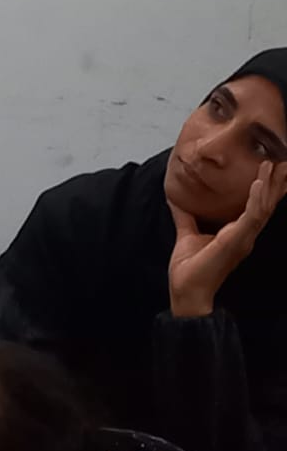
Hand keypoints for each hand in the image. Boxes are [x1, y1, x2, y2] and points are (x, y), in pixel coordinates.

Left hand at [168, 161, 286, 316]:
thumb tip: (175, 197)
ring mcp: (243, 238)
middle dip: (275, 183)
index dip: (266, 188)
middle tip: (283, 161)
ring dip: (269, 185)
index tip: (272, 167)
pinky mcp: (236, 241)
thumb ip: (185, 216)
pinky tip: (258, 183)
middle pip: (266, 204)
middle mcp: (244, 234)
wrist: (186, 290)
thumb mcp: (188, 234)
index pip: (256, 206)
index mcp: (236, 233)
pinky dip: (255, 199)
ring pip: (263, 207)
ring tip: (274, 165)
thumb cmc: (190, 268)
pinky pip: (250, 217)